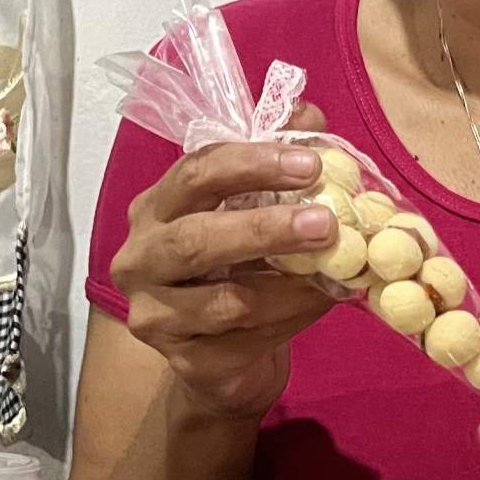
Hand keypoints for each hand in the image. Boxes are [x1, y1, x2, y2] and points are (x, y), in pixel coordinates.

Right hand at [108, 106, 341, 421]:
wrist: (224, 359)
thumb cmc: (238, 271)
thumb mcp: (252, 210)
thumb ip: (275, 162)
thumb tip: (308, 116)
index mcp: (156, 209)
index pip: (194, 174)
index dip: (252, 164)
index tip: (310, 163)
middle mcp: (141, 260)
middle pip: (195, 240)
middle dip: (265, 228)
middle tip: (325, 221)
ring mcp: (156, 316)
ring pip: (227, 301)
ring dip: (292, 284)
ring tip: (338, 269)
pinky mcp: (185, 363)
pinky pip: (246, 341)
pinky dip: (293, 319)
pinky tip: (324, 302)